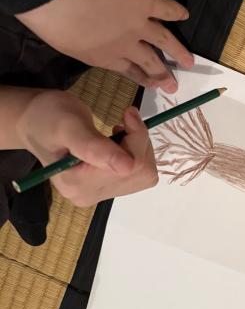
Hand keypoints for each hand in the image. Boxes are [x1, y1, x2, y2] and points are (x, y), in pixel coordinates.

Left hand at [16, 0, 193, 92]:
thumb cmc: (48, 18)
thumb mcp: (60, 42)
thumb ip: (79, 46)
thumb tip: (87, 42)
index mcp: (102, 56)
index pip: (127, 70)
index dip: (142, 78)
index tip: (154, 86)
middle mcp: (125, 45)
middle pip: (149, 62)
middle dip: (163, 75)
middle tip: (174, 86)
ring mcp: (138, 24)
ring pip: (164, 40)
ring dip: (178, 50)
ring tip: (190, 61)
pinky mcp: (145, 2)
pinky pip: (166, 8)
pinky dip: (176, 11)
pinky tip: (185, 14)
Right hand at [16, 90, 157, 206]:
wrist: (36, 121)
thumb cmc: (48, 117)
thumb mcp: (70, 126)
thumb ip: (95, 147)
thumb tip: (127, 166)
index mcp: (77, 184)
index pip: (129, 166)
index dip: (137, 137)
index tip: (128, 113)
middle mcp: (89, 195)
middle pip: (140, 172)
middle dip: (138, 143)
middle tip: (122, 122)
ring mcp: (99, 194)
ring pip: (144, 174)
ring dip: (139, 148)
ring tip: (118, 134)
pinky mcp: (107, 188)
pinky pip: (139, 175)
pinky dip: (137, 155)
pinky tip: (119, 144)